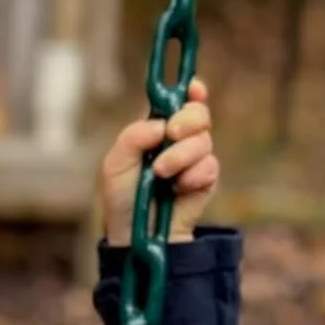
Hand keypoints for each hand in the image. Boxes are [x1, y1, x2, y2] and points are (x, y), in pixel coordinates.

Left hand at [100, 79, 218, 245]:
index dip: (190, 91)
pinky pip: (210, 166)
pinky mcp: (206, 180)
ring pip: (204, 140)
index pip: (179, 101)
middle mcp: (178, 140)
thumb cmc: (123, 199)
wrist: (137, 235)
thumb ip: (134, 137)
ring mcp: (194, 159)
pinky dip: (192, 176)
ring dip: (181, 155)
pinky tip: (178, 189)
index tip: (193, 89)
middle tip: (172, 134)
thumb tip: (162, 125)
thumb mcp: (115, 164)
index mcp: (157, 130)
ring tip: (161, 175)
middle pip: (199, 113)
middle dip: (187, 120)